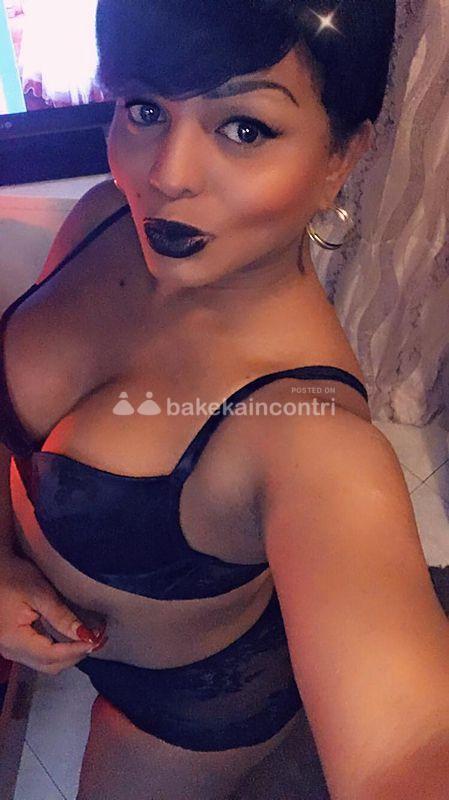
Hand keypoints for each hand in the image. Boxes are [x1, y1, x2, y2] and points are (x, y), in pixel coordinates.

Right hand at [0, 553, 105, 674]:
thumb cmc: (12, 575)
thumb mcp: (39, 591)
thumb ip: (61, 615)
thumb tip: (84, 635)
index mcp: (13, 639)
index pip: (50, 655)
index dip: (75, 650)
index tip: (95, 640)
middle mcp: (9, 651)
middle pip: (48, 665)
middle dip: (75, 655)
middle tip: (97, 640)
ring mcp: (10, 650)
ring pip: (45, 664)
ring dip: (69, 655)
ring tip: (89, 639)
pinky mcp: (14, 645)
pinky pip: (40, 656)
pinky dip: (59, 651)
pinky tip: (73, 639)